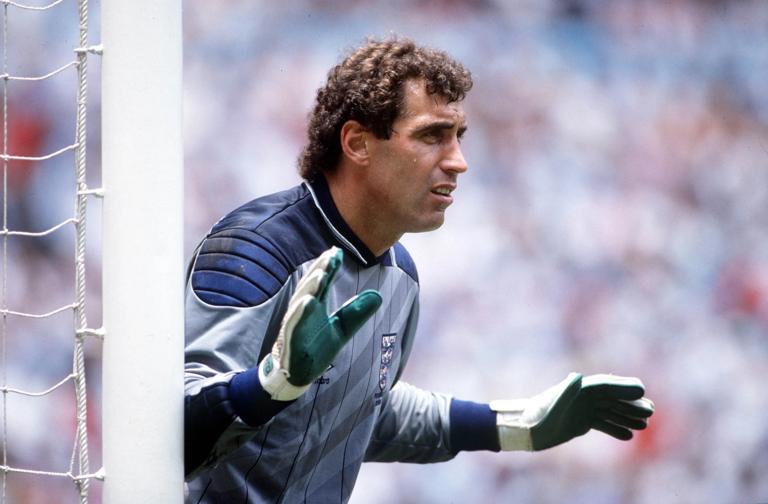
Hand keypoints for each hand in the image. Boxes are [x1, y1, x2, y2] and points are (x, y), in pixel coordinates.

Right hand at [258, 246, 381, 400]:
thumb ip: (356, 312)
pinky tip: (307, 302)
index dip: (329, 268)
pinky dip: (298, 313)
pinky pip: (293, 324)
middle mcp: (303, 311)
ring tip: (320, 274)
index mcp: (315, 306)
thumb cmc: (315, 348)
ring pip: (301, 302)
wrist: (296, 374)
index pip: (323, 283)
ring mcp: (295, 324)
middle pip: (311, 287)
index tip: (338, 253)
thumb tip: (378, 295)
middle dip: (319, 270)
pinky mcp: (290, 340)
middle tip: (330, 255)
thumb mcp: (342, 329)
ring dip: (310, 287)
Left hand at [491, 373, 654, 450]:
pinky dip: (615, 428)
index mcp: (578, 388)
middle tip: (651, 411)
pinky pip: (602, 423)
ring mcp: (581, 409)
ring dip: (627, 417)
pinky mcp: (579, 422)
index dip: (623, 387)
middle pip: (611, 398)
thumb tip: (577, 376)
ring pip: (609, 411)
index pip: (605, 385)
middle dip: (631, 404)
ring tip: (645, 425)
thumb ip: (565, 392)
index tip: (642, 389)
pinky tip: (628, 436)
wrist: (525, 431)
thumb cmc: (537, 418)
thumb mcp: (551, 406)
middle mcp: (581, 396)